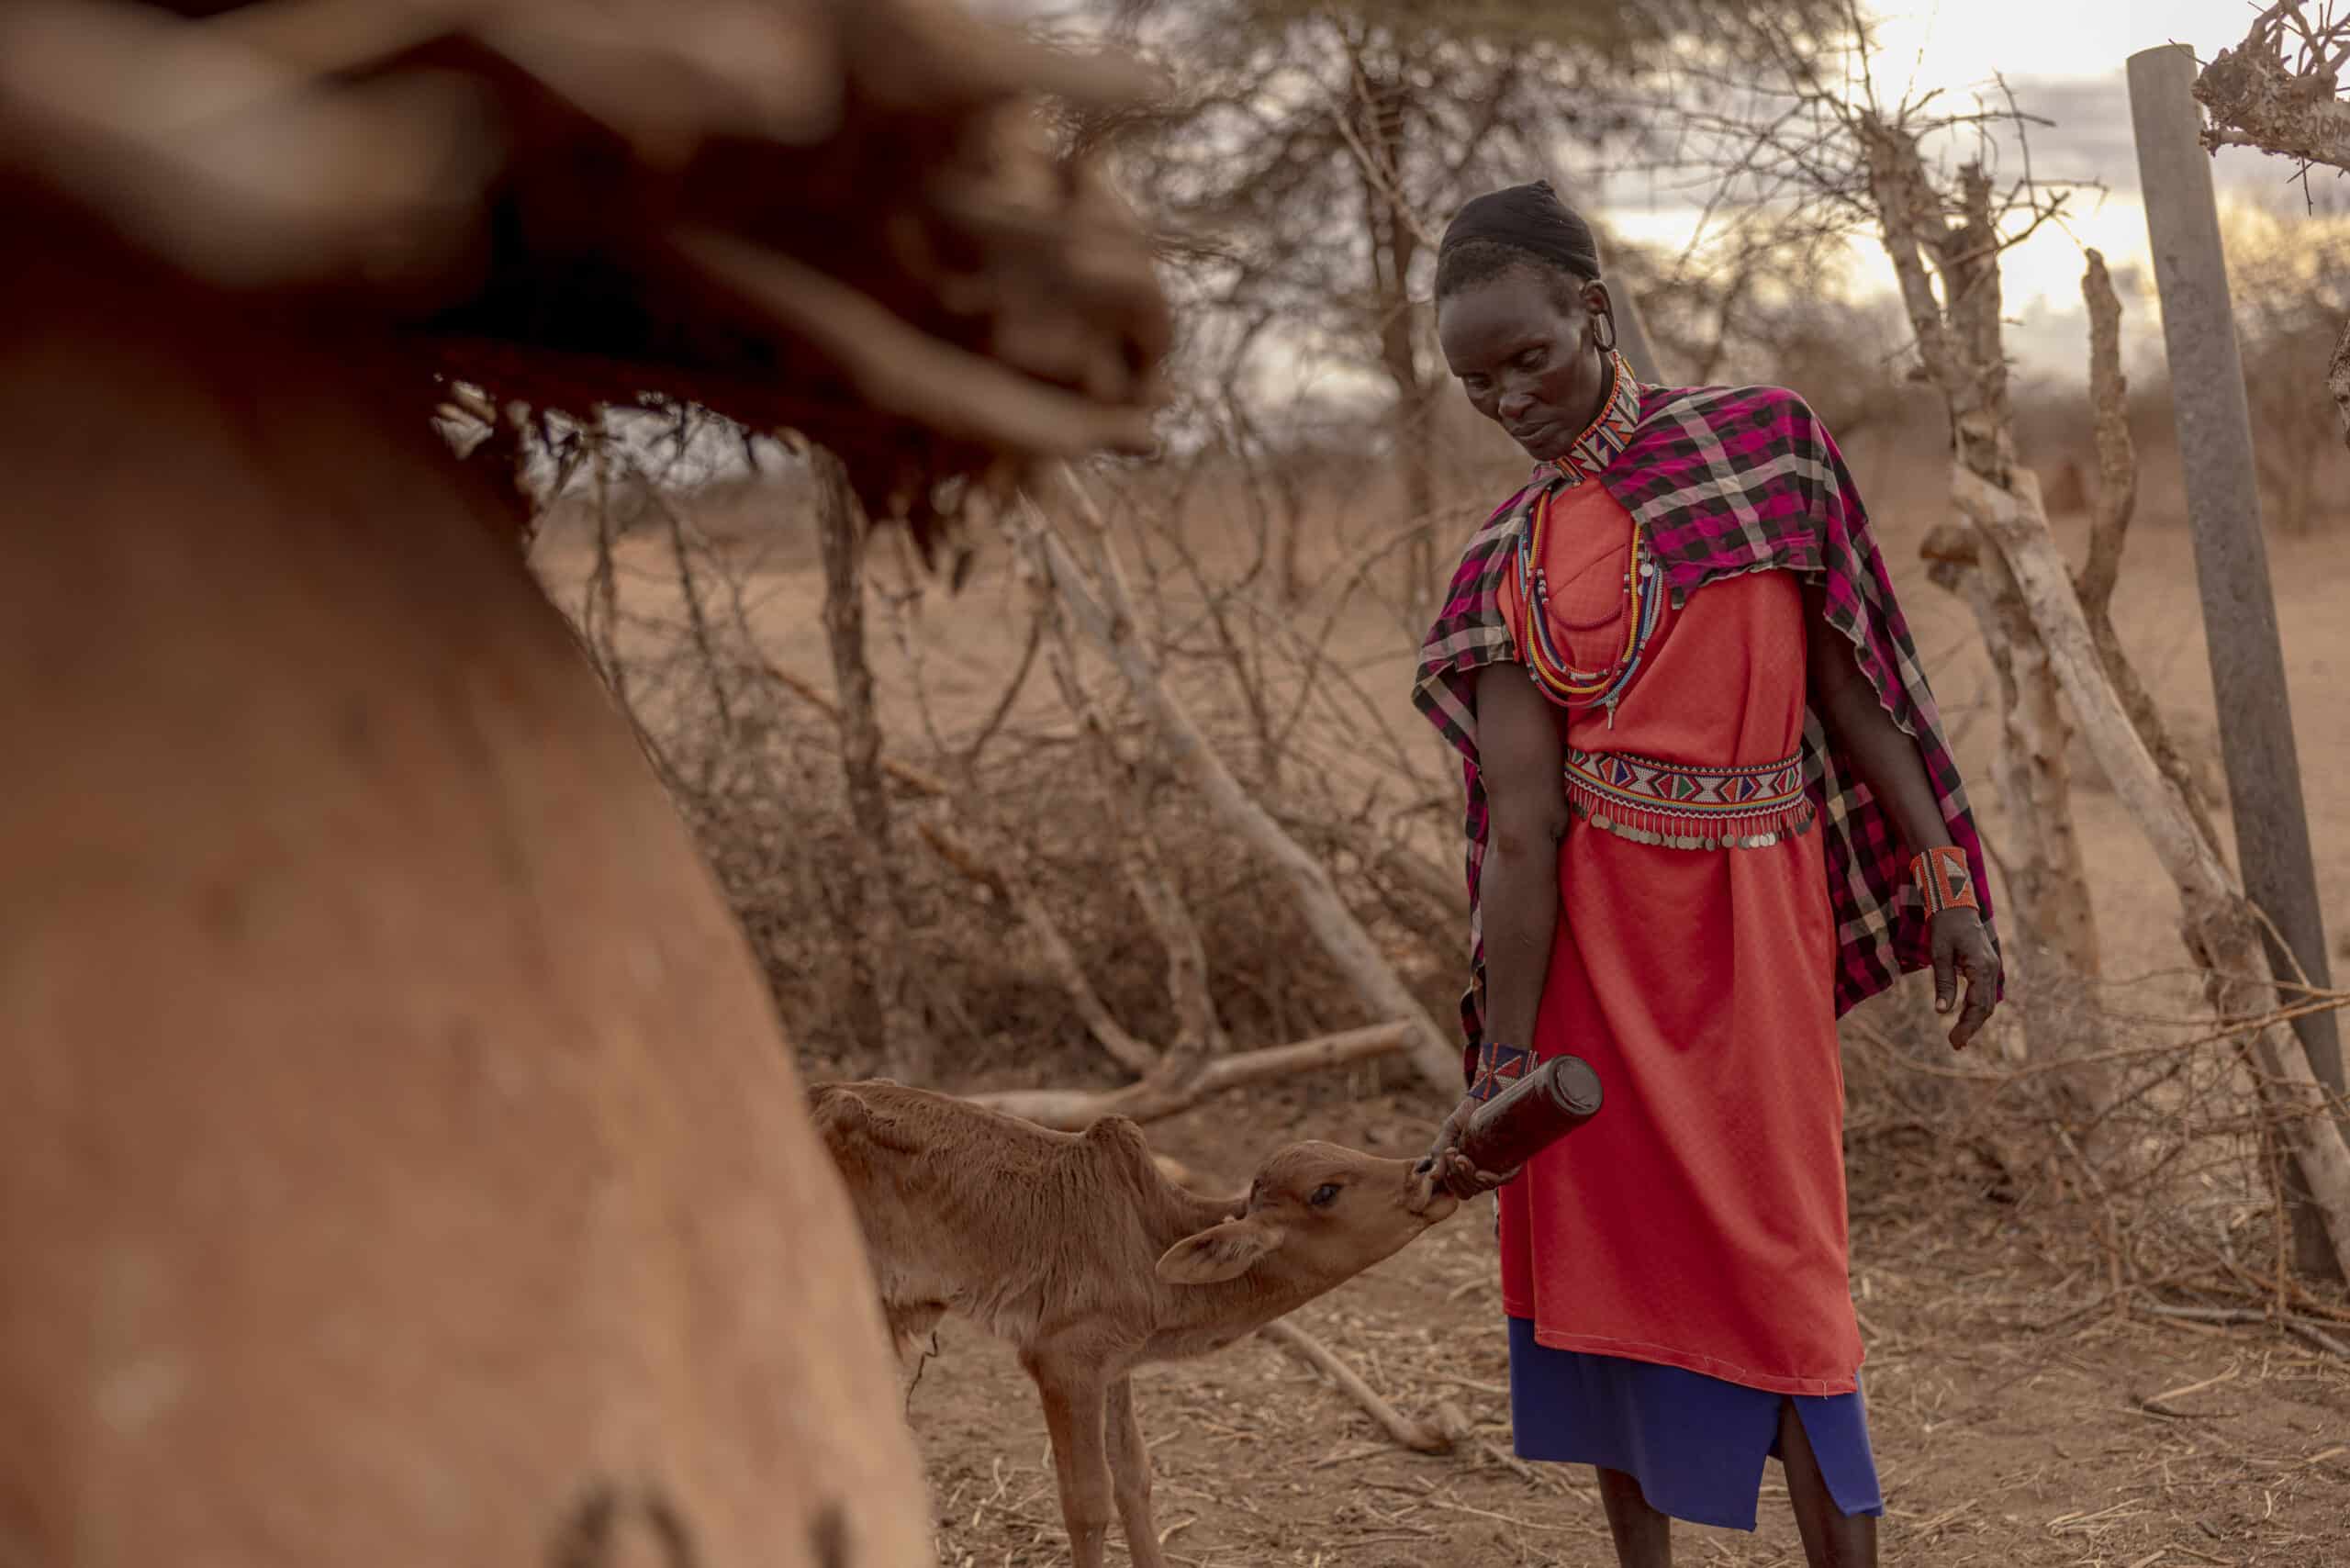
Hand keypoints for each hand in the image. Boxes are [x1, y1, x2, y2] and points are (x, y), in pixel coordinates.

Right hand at [1415, 1097, 1520, 1200]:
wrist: (1487, 1097)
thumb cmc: (1467, 1115)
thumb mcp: (1448, 1132)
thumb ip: (1439, 1153)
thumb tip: (1432, 1177)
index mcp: (1464, 1170)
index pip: (1456, 1189)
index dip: (1449, 1181)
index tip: (1446, 1156)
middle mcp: (1479, 1173)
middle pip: (1467, 1191)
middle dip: (1456, 1175)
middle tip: (1452, 1152)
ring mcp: (1494, 1170)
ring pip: (1480, 1187)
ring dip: (1467, 1175)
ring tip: (1462, 1157)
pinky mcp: (1510, 1164)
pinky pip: (1501, 1181)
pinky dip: (1489, 1180)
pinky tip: (1480, 1172)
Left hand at [1930, 906, 1999, 1050]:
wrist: (1956, 905)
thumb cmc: (1945, 927)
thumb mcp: (1939, 954)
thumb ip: (1943, 983)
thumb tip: (1942, 1012)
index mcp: (1981, 967)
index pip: (1978, 1006)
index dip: (1967, 1026)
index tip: (1954, 1042)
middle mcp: (1991, 969)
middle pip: (1986, 1008)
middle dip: (1971, 1028)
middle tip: (1955, 1045)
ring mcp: (1991, 968)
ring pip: (1987, 1002)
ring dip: (1975, 1020)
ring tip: (1958, 1037)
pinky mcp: (1986, 967)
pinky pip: (1985, 993)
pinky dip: (1977, 1008)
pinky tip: (1965, 1018)